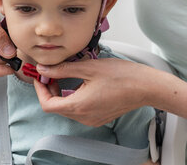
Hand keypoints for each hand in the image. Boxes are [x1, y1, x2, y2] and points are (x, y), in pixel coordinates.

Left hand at [33, 58, 155, 126]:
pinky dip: (73, 97)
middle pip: (57, 107)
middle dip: (51, 90)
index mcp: (79, 106)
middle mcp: (84, 117)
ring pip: (67, 108)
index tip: (41, 76)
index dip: (40, 90)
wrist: (146, 86)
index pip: (48, 104)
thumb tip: (43, 69)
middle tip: (52, 73)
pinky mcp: (99, 117)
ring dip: (62, 93)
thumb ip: (62, 69)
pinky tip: (80, 83)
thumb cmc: (122, 76)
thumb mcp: (88, 68)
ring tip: (66, 75)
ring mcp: (92, 119)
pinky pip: (79, 110)